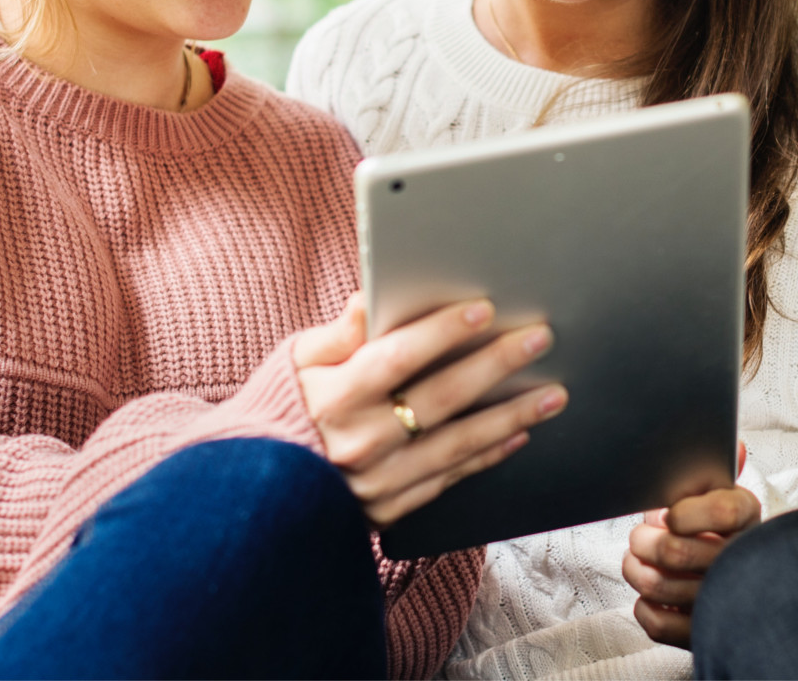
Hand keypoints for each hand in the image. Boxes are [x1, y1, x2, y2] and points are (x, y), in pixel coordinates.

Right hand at [294, 293, 567, 528]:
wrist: (255, 487)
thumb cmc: (278, 411)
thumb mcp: (294, 363)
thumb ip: (336, 334)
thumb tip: (367, 298)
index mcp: (333, 397)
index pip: (396, 357)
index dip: (441, 332)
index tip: (483, 309)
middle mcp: (360, 442)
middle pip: (441, 398)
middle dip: (494, 364)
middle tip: (538, 338)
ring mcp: (378, 483)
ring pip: (457, 444)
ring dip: (510, 416)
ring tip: (552, 393)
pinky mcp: (390, 509)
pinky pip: (449, 480)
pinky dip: (485, 457)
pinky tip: (516, 435)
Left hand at [622, 442, 760, 647]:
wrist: (724, 580)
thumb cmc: (707, 527)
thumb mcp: (712, 493)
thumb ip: (712, 470)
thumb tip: (734, 446)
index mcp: (745, 519)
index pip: (723, 511)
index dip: (687, 512)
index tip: (669, 515)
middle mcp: (739, 562)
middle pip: (675, 550)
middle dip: (644, 540)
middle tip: (642, 537)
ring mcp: (722, 601)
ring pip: (658, 585)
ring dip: (635, 570)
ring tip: (638, 560)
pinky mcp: (700, 634)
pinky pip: (656, 622)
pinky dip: (643, 606)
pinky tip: (651, 594)